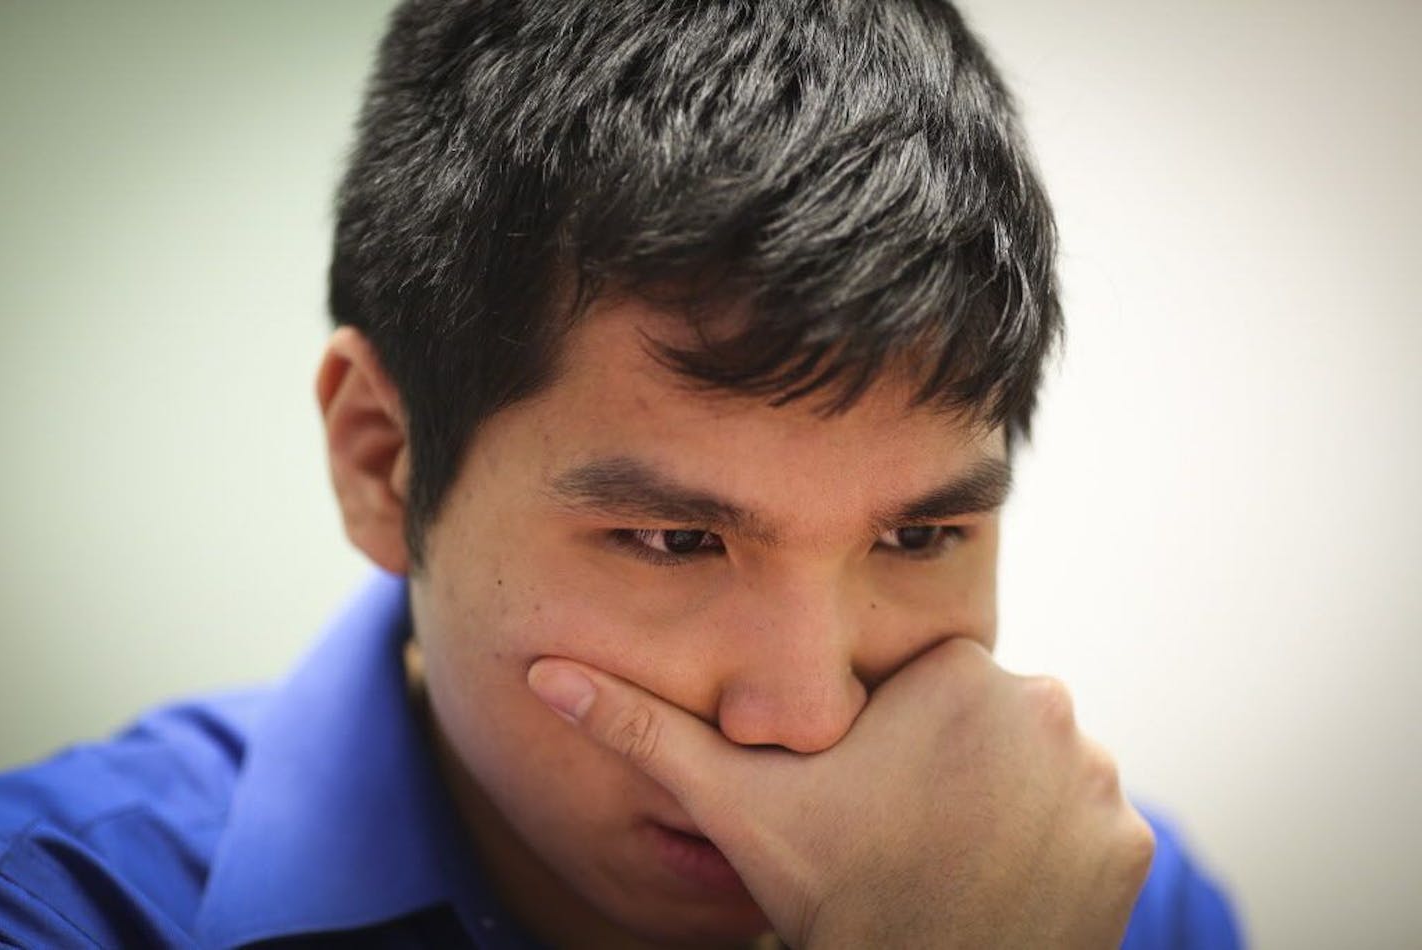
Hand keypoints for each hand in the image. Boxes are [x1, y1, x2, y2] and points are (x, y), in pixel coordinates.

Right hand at [527, 638, 1154, 947]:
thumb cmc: (826, 896)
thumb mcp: (732, 806)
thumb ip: (644, 728)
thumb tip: (544, 673)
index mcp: (956, 673)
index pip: (926, 680)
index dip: (890, 736)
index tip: (869, 789)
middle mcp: (1047, 705)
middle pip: (986, 719)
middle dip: (948, 762)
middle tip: (903, 826)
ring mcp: (1100, 777)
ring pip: (1036, 767)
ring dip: (1001, 800)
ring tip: (947, 853)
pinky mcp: (1131, 840)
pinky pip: (1086, 821)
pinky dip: (1050, 846)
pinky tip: (998, 882)